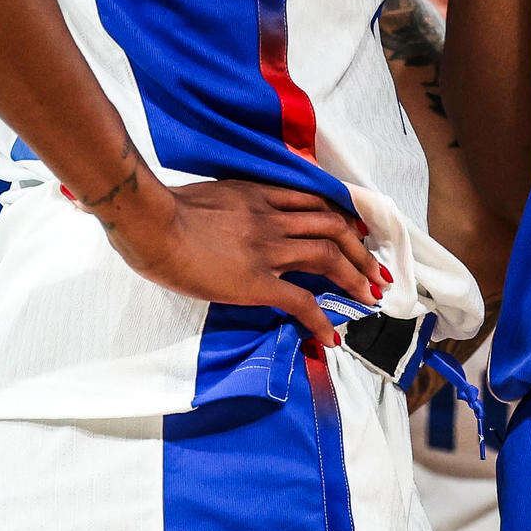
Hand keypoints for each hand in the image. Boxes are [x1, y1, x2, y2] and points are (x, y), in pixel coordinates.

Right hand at [104, 176, 386, 346]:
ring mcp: (268, 249)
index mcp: (260, 194)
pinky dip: (321, 319)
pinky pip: (301, 301)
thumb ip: (229, 206)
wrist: (152, 224)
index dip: (342, 218)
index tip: (357, 232)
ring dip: (355, 277)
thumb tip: (227, 219)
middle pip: (333, 227)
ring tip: (371, 298)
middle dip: (361, 251)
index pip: (315, 202)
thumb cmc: (166, 209)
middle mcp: (272, 218)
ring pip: (328, 257)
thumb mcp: (209, 195)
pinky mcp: (257, 281)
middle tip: (377, 272)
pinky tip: (332, 336)